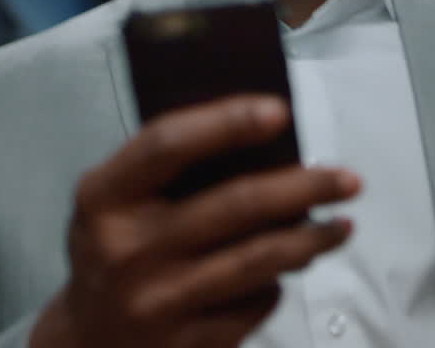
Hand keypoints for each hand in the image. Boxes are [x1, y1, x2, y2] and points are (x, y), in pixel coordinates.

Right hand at [30, 94, 360, 347]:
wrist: (86, 343)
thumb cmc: (115, 250)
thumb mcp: (116, 202)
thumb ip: (167, 169)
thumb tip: (263, 138)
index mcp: (103, 198)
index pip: (168, 144)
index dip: (226, 121)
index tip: (280, 110)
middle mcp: (127, 249)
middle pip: (235, 205)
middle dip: (304, 187)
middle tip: (347, 179)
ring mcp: (157, 302)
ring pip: (259, 260)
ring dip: (312, 239)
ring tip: (343, 225)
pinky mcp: (187, 344)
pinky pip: (255, 304)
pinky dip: (279, 282)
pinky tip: (290, 269)